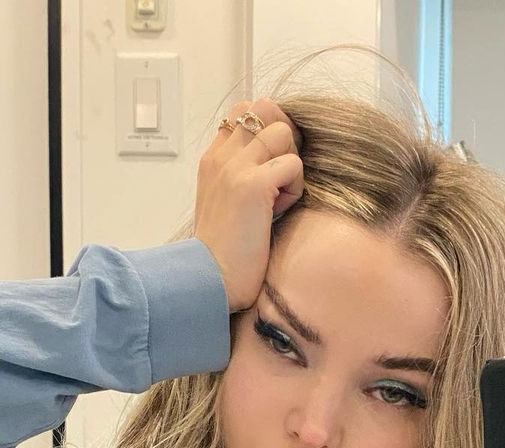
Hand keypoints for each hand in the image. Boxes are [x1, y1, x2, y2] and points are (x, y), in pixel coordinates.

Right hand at [194, 97, 305, 312]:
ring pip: (282, 132)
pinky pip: (292, 164)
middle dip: (285, 140)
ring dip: (291, 164)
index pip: (244, 111)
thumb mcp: (226, 204)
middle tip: (282, 178)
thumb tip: (275, 162)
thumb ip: (241, 176)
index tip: (272, 165)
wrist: (209, 280)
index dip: (268, 128)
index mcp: (212, 159)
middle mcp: (221, 157)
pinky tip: (278, 213)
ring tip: (279, 198)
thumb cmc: (224, 253)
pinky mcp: (252, 186)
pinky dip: (294, 189)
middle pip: (266, 109)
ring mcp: (235, 168)